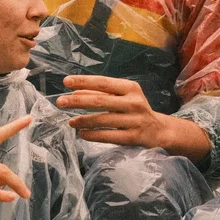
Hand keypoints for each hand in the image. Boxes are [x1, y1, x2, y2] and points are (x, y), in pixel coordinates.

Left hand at [55, 76, 210, 159]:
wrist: (159, 131)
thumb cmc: (135, 110)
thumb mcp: (123, 97)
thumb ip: (102, 94)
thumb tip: (75, 93)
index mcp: (131, 88)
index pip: (104, 83)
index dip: (84, 81)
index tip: (66, 82)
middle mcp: (134, 102)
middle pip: (101, 100)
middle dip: (78, 101)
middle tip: (60, 102)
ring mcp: (134, 120)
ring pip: (102, 119)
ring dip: (83, 120)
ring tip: (70, 122)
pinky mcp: (133, 137)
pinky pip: (108, 136)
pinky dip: (92, 135)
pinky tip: (82, 134)